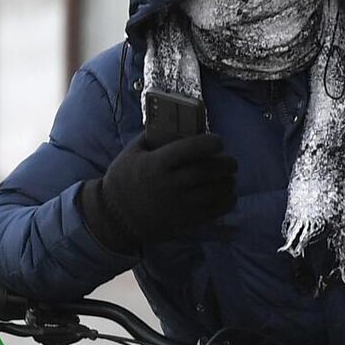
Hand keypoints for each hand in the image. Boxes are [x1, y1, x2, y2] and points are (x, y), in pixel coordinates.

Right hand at [80, 131, 236, 252]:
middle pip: (209, 170)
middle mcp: (171, 184)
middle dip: (226, 163)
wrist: (114, 219)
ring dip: (228, 182)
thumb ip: (153, 136)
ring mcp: (179, 205)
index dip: (212, 142)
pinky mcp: (184, 221)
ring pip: (215, 191)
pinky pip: (213, 211)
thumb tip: (174, 122)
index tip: (217, 141)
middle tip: (230, 161)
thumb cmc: (122, 181)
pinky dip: (226, 202)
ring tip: (229, 177)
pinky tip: (228, 195)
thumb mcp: (132, 152)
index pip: (193, 148)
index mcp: (158, 164)